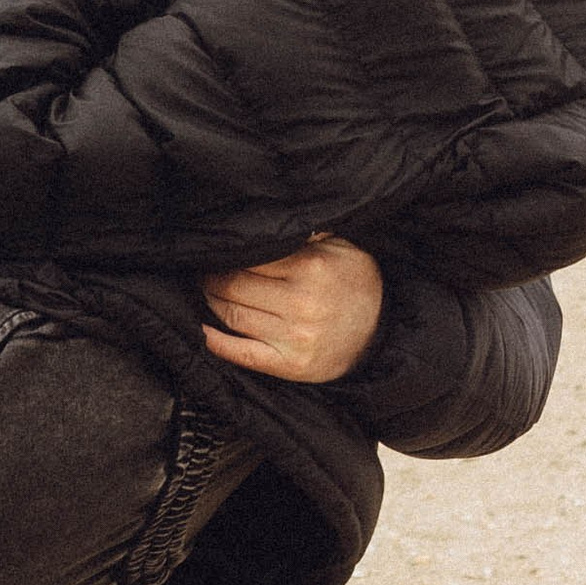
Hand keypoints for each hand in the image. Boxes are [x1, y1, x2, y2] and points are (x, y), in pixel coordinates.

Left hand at [201, 236, 383, 383]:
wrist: (383, 330)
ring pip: (233, 316)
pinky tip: (202, 331)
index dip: (225, 256)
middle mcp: (301, 303)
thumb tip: (264, 219)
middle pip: (234, 287)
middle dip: (212, 278)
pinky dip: (216, 342)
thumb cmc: (356, 282)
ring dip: (211, 303)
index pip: (248, 259)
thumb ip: (304, 232)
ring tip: (206, 292)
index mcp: (311, 268)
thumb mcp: (340, 246)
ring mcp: (295, 337)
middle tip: (203, 271)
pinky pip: (242, 354)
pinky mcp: (291, 365)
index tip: (214, 252)